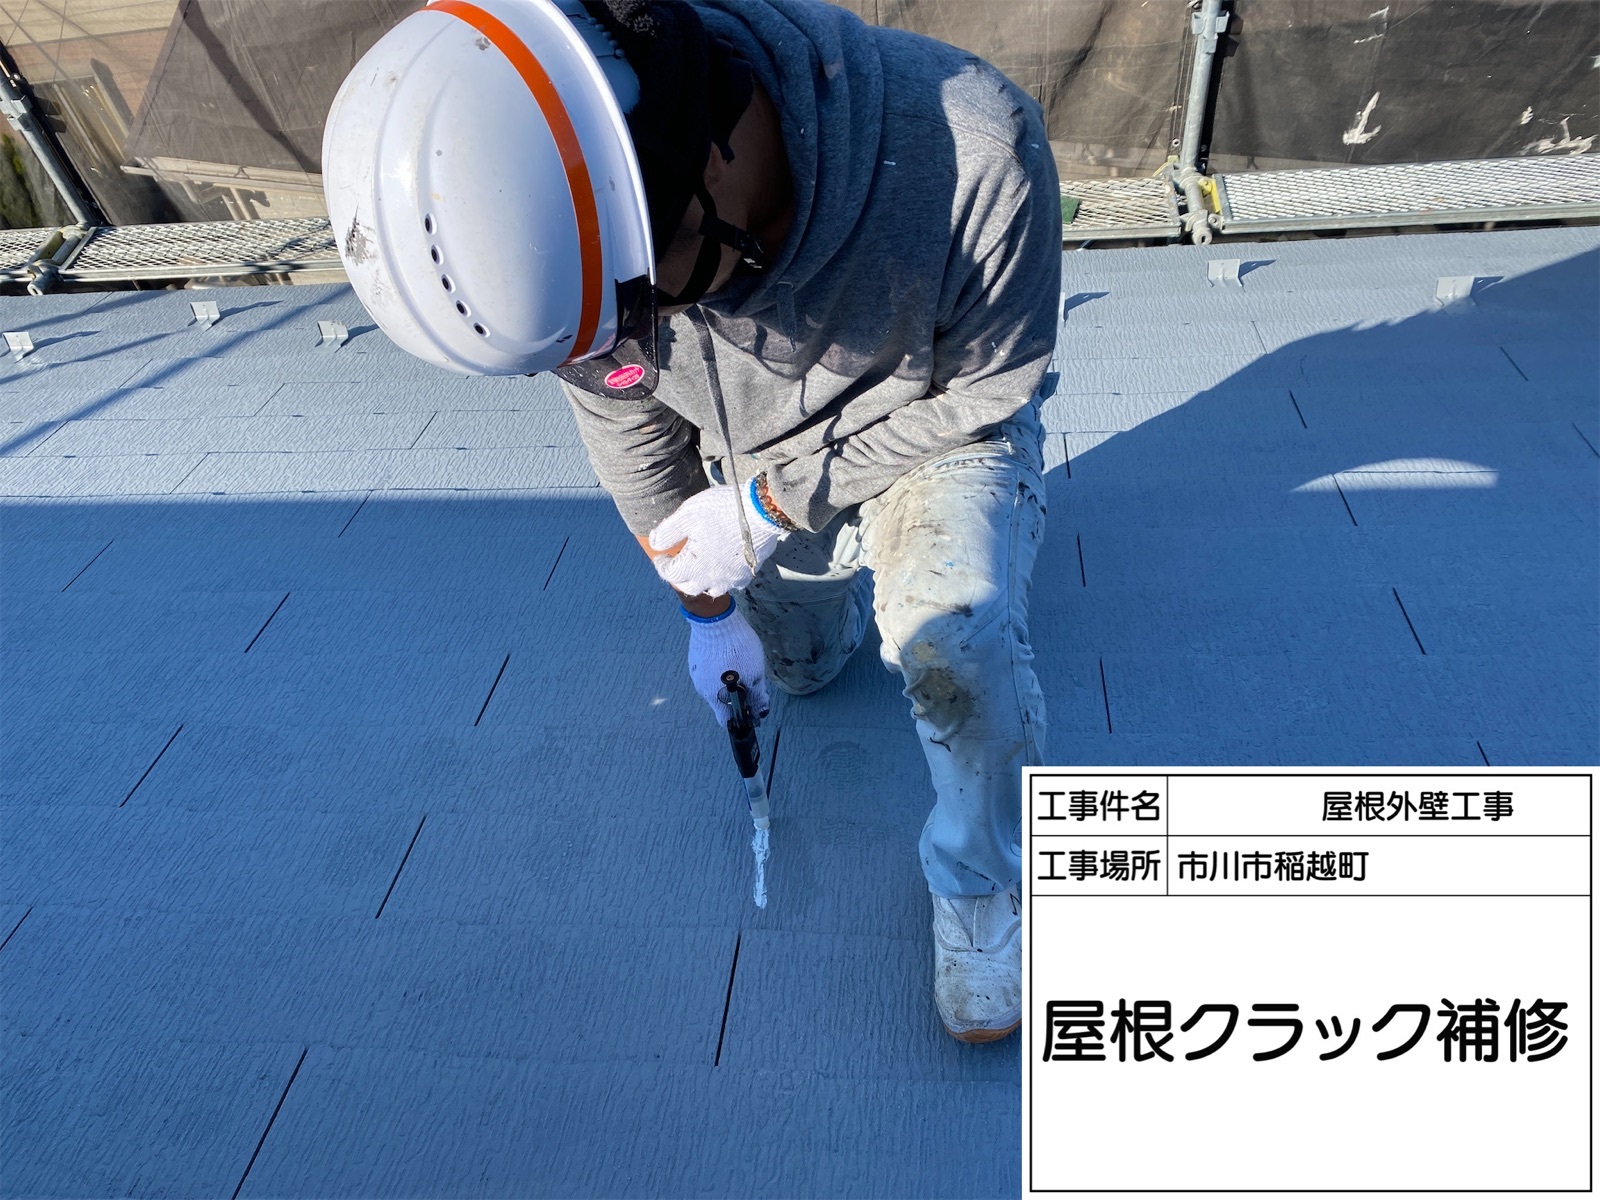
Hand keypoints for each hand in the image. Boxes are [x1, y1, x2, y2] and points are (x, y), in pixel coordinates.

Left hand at [648, 480, 785, 597]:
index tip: (660, 555)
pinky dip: (723, 578)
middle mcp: (712, 578)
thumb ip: (667, 532)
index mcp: (694, 566)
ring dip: (701, 581)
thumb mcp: (687, 515)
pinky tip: (723, 567)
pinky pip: (732, 584)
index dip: (661, 565)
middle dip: (679, 577)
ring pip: (711, 589)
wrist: (762, 511)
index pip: (670, 574)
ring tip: (699, 567)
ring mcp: (732, 578)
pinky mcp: (748, 573)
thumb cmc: (722, 510)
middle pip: (689, 587)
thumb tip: (654, 544)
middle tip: (677, 563)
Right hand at [685, 603, 769, 724]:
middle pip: (721, 703)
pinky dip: (720, 671)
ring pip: (715, 687)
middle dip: (737, 698)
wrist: (715, 619)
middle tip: (751, 683)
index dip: (740, 719)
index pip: (726, 720)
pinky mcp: (695, 661)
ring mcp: (697, 674)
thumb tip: (760, 713)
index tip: (752, 711)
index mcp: (715, 696)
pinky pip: (709, 673)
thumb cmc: (737, 648)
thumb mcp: (754, 674)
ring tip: (742, 665)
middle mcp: (702, 688)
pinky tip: (730, 657)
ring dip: (728, 683)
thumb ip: (757, 696)